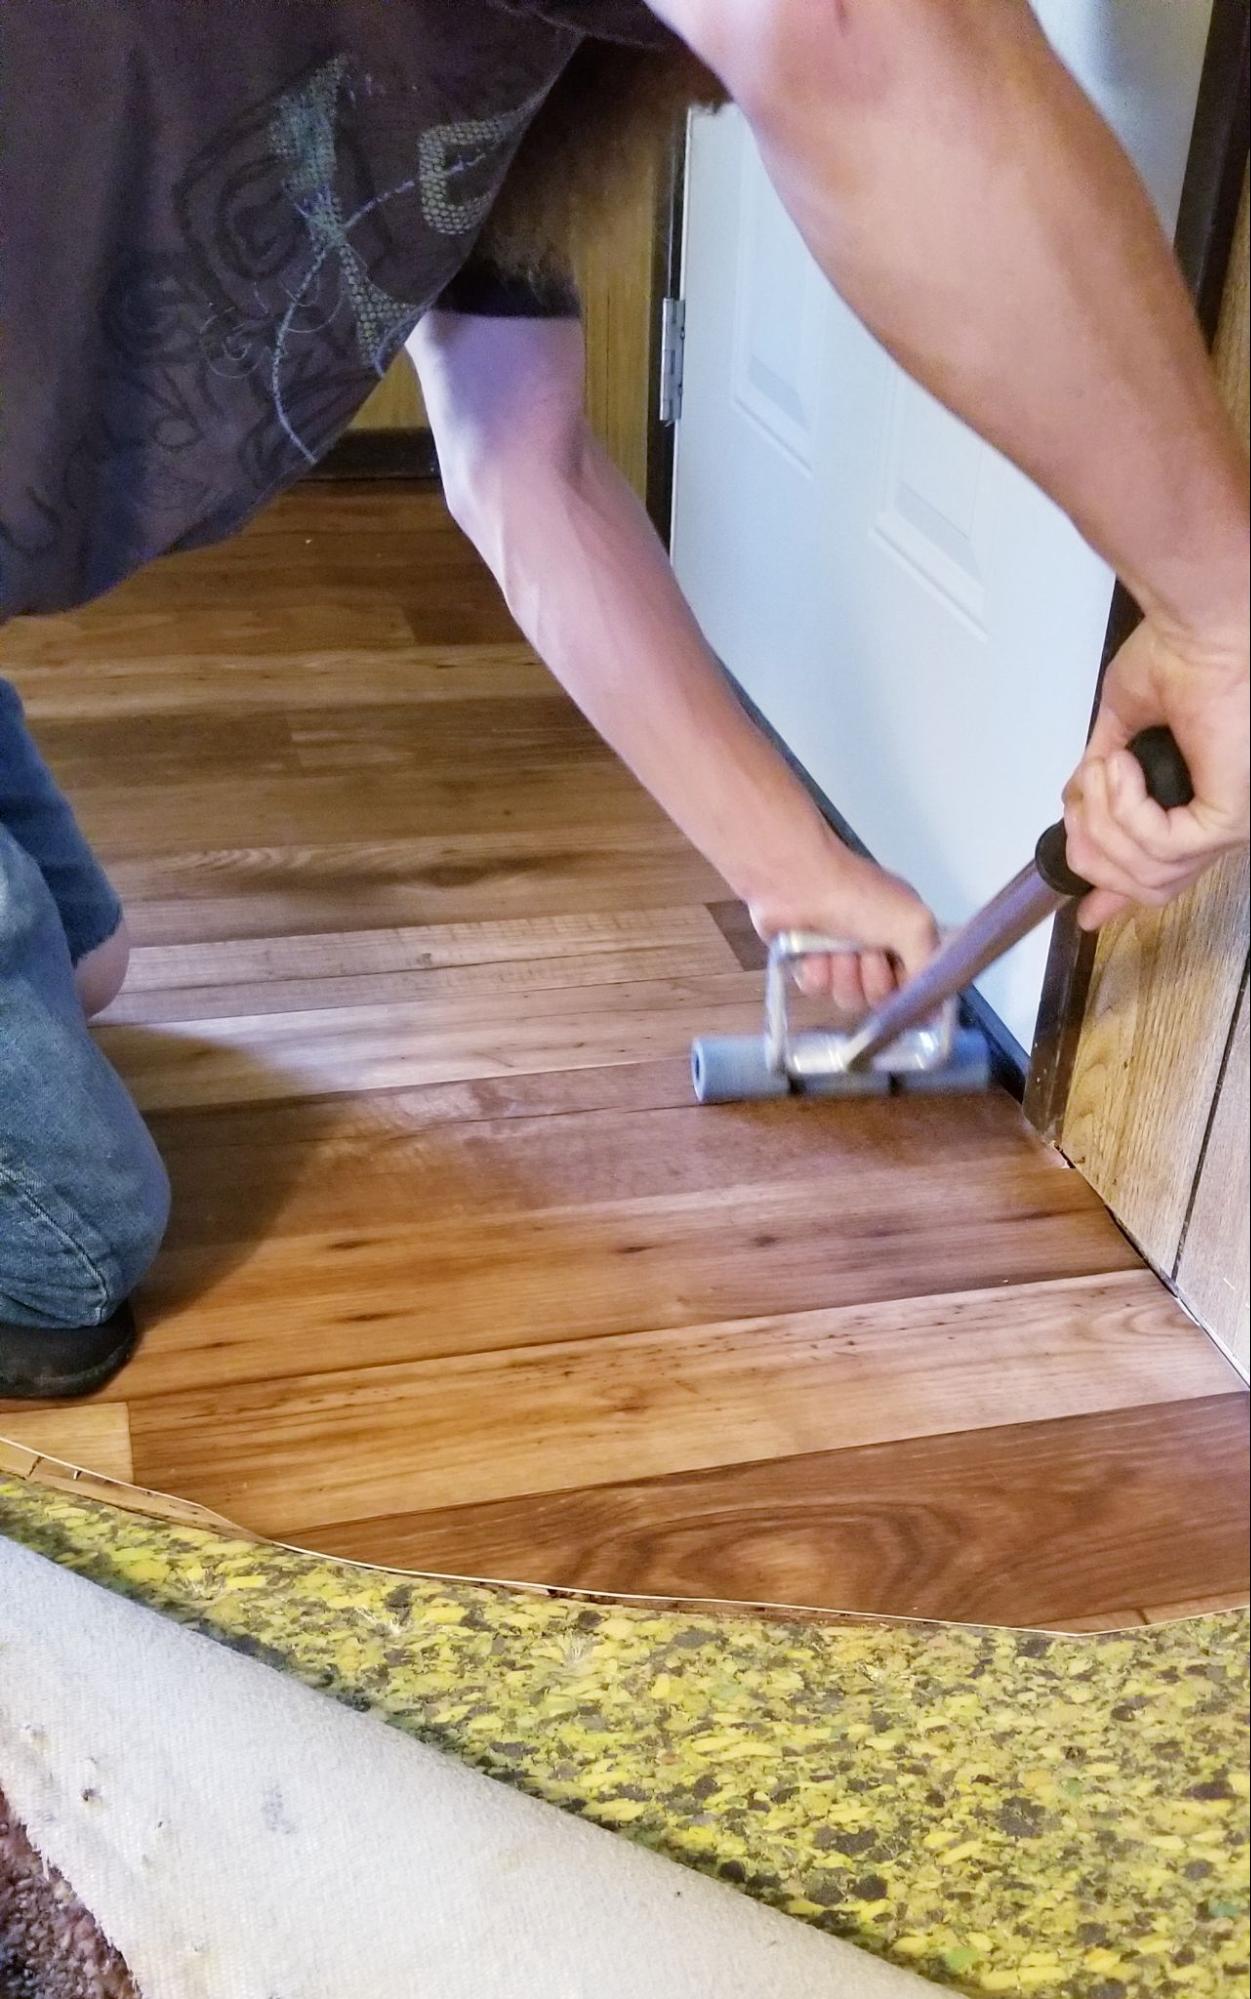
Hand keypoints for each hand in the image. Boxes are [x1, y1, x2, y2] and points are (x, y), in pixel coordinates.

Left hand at [748, 835, 937, 1013]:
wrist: (799, 880)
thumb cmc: (859, 895)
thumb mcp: (913, 924)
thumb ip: (928, 968)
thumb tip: (933, 1011)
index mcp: (905, 939)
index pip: (915, 988)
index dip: (906, 987)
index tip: (898, 972)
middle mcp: (876, 952)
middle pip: (881, 999)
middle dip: (871, 976)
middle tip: (863, 947)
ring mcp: (841, 961)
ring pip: (849, 999)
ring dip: (842, 971)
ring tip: (835, 943)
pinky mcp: (808, 966)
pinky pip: (818, 991)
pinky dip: (816, 969)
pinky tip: (811, 948)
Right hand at [1063, 614, 1249, 930]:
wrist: (1201, 629)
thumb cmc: (1179, 655)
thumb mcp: (1119, 732)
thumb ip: (1099, 783)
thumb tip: (1074, 809)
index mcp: (1200, 802)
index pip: (1163, 871)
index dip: (1116, 895)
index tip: (1088, 911)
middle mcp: (1218, 821)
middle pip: (1144, 887)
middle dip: (1091, 852)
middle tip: (1077, 804)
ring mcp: (1225, 825)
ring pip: (1143, 874)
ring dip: (1103, 821)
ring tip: (1106, 767)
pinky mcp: (1227, 820)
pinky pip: (1155, 847)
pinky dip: (1124, 808)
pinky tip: (1125, 767)